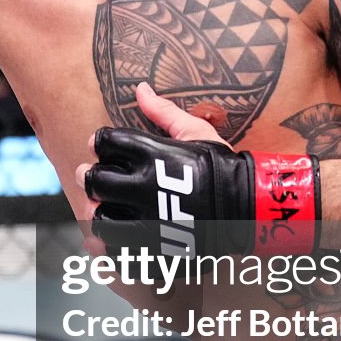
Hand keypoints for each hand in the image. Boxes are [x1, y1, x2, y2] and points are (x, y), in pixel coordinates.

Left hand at [82, 85, 318, 258]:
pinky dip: (111, 248)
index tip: (102, 147)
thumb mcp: (196, 132)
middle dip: (90, 178)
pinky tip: (116, 238)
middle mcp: (145, 189)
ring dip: (99, 213)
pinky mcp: (155, 250)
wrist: (250, 208)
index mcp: (152, 156)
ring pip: (100, 219)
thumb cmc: (222, 166)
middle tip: (96, 179)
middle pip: (94, 181)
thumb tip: (140, 88)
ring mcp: (148, 223)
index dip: (99, 142)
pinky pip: (118, 253)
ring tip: (106, 209)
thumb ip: (163, 112)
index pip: (105, 142)